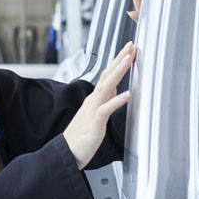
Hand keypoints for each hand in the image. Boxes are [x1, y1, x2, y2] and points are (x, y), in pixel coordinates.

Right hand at [63, 42, 135, 169]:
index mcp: (94, 99)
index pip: (107, 76)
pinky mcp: (94, 123)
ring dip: (118, 72)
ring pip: (107, 87)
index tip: (129, 50)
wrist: (67, 153)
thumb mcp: (96, 115)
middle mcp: (93, 101)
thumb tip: (116, 90)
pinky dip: (116, 101)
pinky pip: (106, 109)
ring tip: (128, 59)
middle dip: (120, 59)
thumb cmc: (80, 138)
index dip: (118, 62)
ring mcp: (92, 110)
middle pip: (107, 75)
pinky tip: (126, 94)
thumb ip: (106, 101)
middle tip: (131, 46)